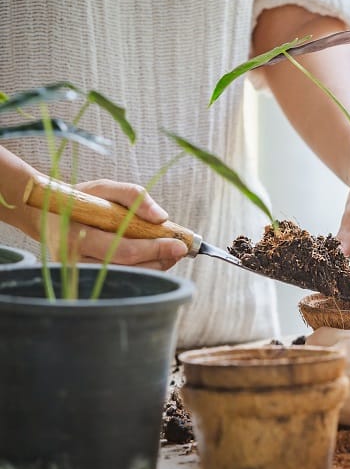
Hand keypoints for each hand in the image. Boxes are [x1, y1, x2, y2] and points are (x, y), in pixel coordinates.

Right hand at [42, 179, 187, 269]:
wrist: (48, 215)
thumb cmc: (82, 200)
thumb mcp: (104, 187)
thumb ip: (133, 195)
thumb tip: (161, 217)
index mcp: (77, 236)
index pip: (124, 250)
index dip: (155, 249)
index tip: (180, 244)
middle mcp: (75, 261)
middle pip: (128, 268)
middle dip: (160, 259)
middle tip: (180, 250)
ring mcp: (78, 275)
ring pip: (127, 277)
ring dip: (155, 267)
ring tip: (170, 253)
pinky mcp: (84, 281)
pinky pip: (121, 279)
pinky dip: (142, 270)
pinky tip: (154, 259)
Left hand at [306, 327, 349, 430]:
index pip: (325, 334)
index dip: (324, 345)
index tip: (333, 358)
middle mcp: (339, 348)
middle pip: (309, 348)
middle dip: (313, 360)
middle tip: (324, 375)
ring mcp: (329, 368)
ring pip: (304, 367)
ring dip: (309, 377)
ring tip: (320, 392)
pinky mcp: (322, 389)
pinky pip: (305, 391)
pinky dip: (310, 398)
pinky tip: (322, 408)